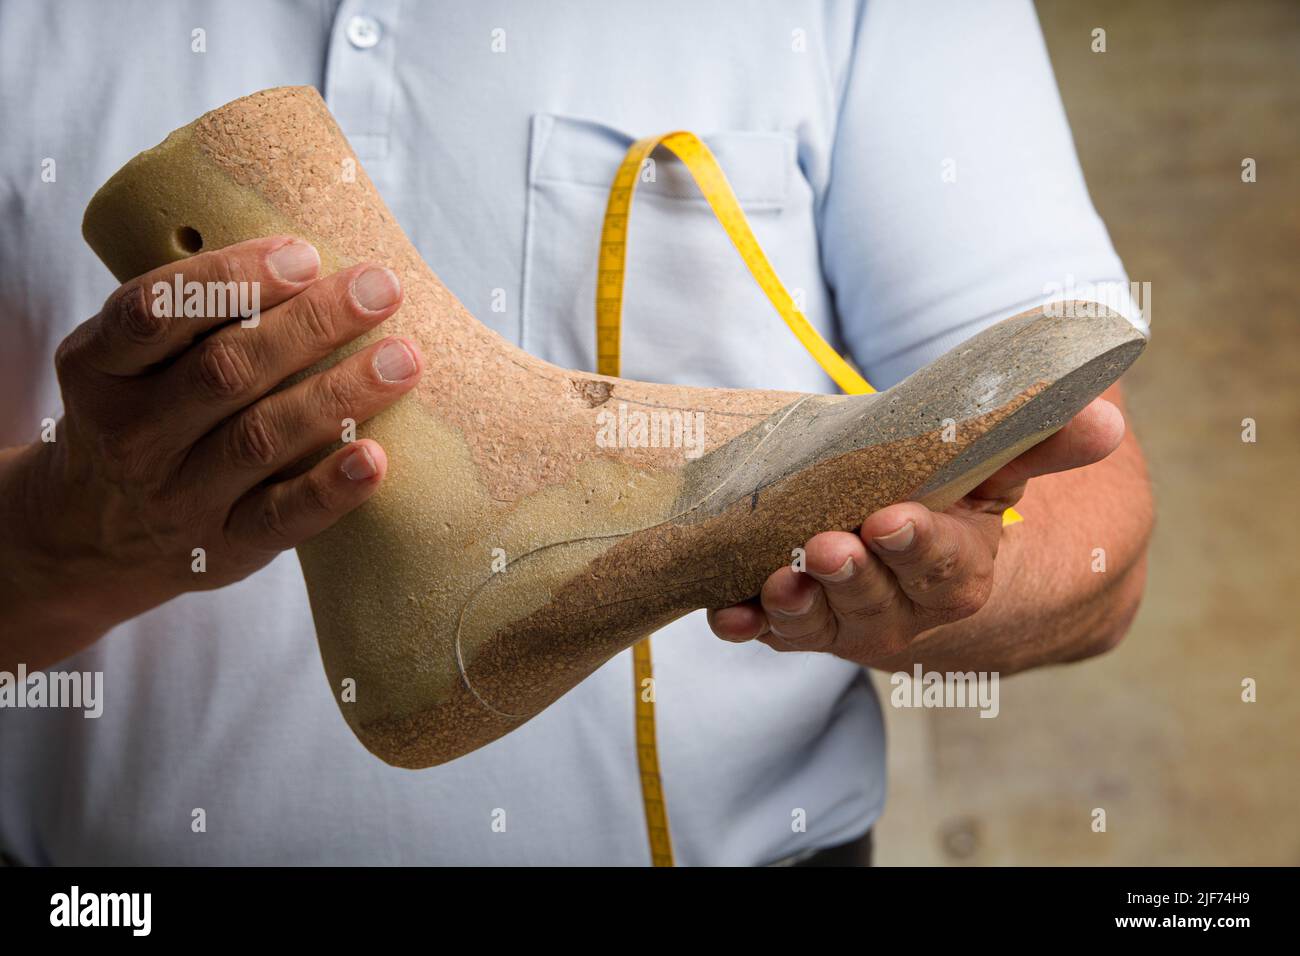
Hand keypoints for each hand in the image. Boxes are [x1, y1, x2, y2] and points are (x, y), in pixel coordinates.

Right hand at [4, 236, 421, 663]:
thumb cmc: (143, 417)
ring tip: (404, 360)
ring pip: (260, 438)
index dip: (231, 278)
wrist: (93, 539)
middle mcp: (130, 435)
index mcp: (99, 368)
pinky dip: (330, 489)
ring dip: (338, 394)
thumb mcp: (126, 362)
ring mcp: (175, 497)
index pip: (154, 311)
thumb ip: (193, 315)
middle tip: (381, 288)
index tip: (305, 254)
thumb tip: (314, 252)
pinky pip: (281, 518)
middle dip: (311, 324)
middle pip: (226, 370)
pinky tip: (376, 459)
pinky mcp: (222, 547)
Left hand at [706, 398, 1126, 666]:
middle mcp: (906, 609)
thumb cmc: (958, 505)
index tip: (890, 519)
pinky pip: (772, 633)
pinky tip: (725, 615)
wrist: (924, 569)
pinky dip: (747, 626)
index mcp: (960, 569)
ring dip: (799, 604)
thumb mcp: (995, 470)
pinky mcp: (802, 625)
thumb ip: (1039, 440)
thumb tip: (1108, 415)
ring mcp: (849, 623)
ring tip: (778, 578)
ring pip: (825, 625)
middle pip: (881, 601)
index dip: (920, 545)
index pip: (947, 564)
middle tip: (827, 546)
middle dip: (853, 576)